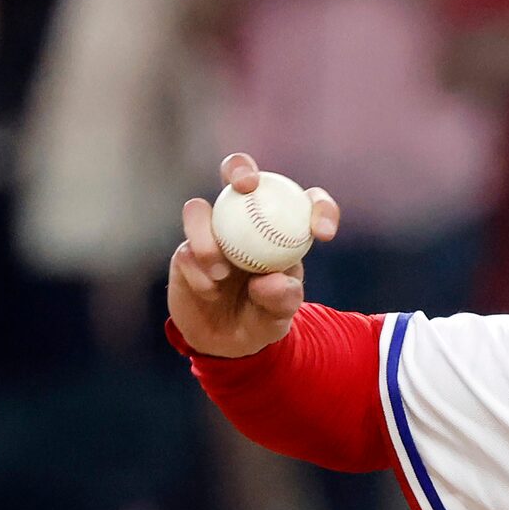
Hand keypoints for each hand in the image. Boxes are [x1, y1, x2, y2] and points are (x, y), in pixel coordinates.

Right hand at [168, 153, 335, 358]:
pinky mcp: (185, 250)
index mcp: (283, 226)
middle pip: (239, 174)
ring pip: (199, 209)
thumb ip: (282, 299)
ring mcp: (211, 231)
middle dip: (240, 168)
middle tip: (246, 186)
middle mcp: (244, 218)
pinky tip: (210, 291)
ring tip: (221, 272)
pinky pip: (187, 250)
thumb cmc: (263, 318)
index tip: (323, 233)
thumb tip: (270, 280)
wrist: (226, 341)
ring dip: (208, 237)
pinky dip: (199, 271)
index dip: (319, 207)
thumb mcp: (280, 315)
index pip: (306, 202)